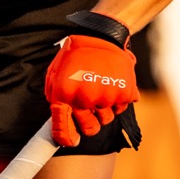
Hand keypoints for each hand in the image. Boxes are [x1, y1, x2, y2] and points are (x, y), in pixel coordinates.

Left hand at [44, 9, 138, 148]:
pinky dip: (118, 99)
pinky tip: (112, 84)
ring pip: (107, 119)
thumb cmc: (76, 55)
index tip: (71, 142)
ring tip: (101, 88)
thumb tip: (60, 118)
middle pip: (90, 129)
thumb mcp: (56, 73)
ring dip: (104, 109)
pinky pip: (121, 108)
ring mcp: (106, 97)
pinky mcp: (124, 93)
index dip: (66, 139)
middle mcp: (84, 99)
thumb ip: (56, 96)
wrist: (102, 36)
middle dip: (89, 124)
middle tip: (90, 111)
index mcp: (64, 95)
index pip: (63, 130)